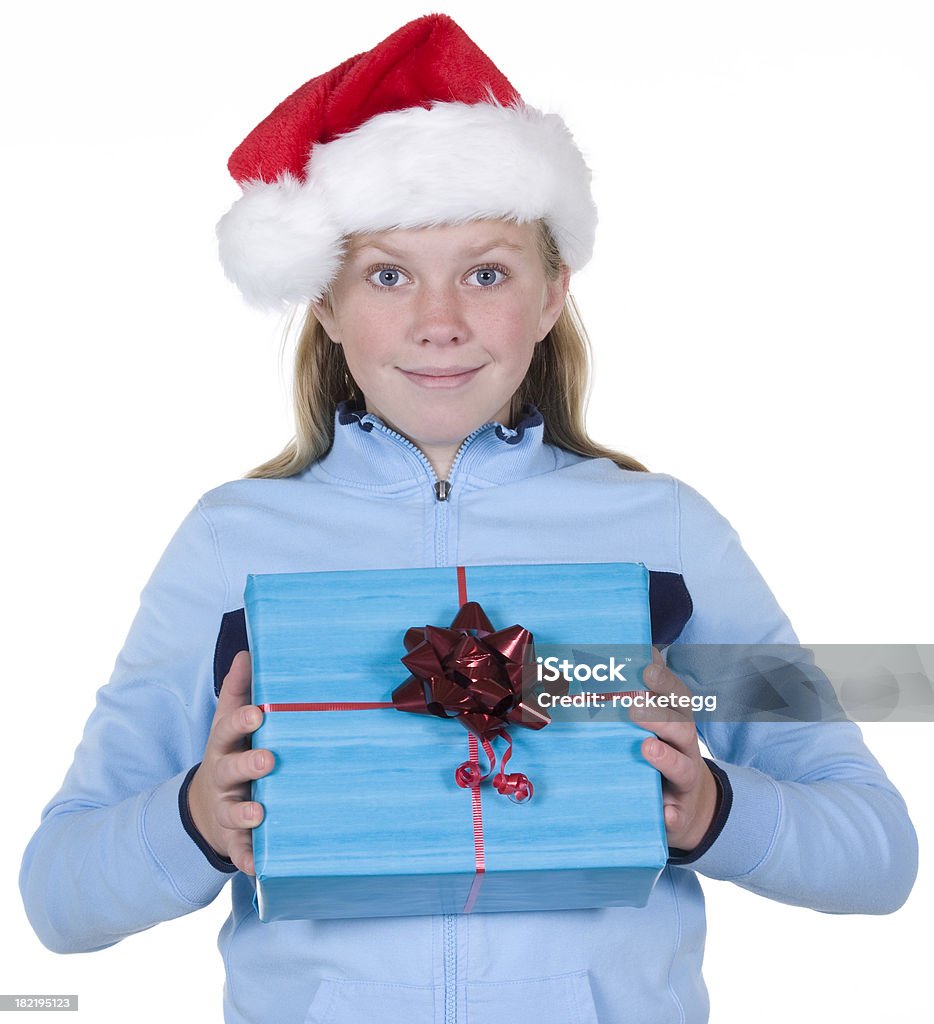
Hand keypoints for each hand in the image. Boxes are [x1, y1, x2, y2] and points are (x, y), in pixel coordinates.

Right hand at [187, 651, 272, 873]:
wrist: (205, 807)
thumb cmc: (230, 754)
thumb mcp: (228, 723)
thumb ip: (238, 690)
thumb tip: (247, 651)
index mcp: (224, 747)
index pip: (229, 730)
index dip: (243, 721)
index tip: (261, 712)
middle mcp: (222, 779)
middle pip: (231, 770)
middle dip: (248, 764)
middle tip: (269, 759)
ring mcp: (226, 810)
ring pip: (234, 811)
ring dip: (246, 812)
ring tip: (261, 812)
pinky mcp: (234, 840)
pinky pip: (240, 851)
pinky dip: (248, 859)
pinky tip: (258, 866)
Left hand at [630, 648, 717, 851]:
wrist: (687, 806)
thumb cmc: (660, 751)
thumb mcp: (654, 722)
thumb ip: (641, 690)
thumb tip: (621, 648)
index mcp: (677, 720)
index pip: (675, 695)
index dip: (663, 680)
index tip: (643, 666)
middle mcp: (685, 746)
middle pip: (679, 726)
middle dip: (658, 714)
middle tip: (632, 705)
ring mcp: (685, 781)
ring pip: (681, 766)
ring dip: (665, 757)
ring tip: (646, 748)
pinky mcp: (680, 813)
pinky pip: (677, 815)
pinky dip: (672, 814)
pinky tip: (665, 813)